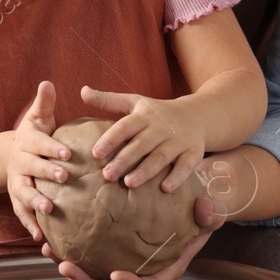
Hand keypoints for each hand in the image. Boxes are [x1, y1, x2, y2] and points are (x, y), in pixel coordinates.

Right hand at [5, 81, 69, 241]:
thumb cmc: (34, 137)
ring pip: (24, 194)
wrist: (8, 158)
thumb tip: (47, 82)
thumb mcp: (37, 118)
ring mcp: (17, 184)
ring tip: (49, 212)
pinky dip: (31, 226)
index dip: (52, 148)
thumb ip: (44, 103)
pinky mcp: (18, 201)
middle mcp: (19, 164)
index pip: (40, 144)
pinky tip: (41, 239)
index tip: (68, 154)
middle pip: (32, 169)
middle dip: (47, 173)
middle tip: (64, 178)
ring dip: (35, 203)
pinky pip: (23, 215)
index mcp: (27, 143)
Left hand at [45, 195, 223, 279]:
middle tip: (66, 266)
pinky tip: (51, 227)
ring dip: (70, 263)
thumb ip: (210, 213)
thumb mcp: (210, 210)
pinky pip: (87, 246)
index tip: (116, 275)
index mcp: (165, 267)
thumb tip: (206, 209)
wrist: (187, 199)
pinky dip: (68, 240)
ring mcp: (120, 256)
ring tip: (48, 248)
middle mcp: (139, 266)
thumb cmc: (199, 208)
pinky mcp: (107, 243)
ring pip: (92, 268)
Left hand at [79, 85, 205, 192]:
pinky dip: (177, 177)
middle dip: (124, 160)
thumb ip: (107, 100)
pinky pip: (186, 165)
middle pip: (141, 144)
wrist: (197, 115)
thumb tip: (82, 91)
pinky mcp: (194, 152)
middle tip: (107, 175)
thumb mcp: (134, 102)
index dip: (111, 139)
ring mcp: (179, 140)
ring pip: (161, 156)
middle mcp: (161, 128)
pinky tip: (164, 188)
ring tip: (129, 183)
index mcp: (145, 116)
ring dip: (146, 170)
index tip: (95, 153)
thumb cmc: (157, 113)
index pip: (125, 127)